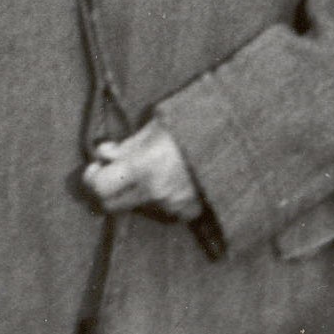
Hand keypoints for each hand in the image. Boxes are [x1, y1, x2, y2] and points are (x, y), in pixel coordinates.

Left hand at [82, 120, 201, 219]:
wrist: (241, 136)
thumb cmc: (198, 121)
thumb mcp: (158, 124)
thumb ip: (128, 144)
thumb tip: (104, 154)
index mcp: (144, 166)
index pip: (99, 188)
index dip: (92, 178)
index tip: (95, 167)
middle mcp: (155, 191)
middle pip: (111, 205)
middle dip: (108, 187)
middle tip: (115, 170)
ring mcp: (172, 205)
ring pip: (138, 204)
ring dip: (138, 189)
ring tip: (156, 167)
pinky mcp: (189, 211)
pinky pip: (164, 209)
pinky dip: (162, 197)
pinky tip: (175, 178)